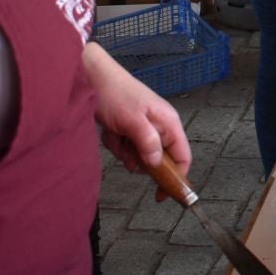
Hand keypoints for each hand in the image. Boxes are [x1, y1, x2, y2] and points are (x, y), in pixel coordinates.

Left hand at [84, 44, 190, 198]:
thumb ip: (148, 142)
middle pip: (157, 160)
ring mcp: (145, 128)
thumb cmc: (116, 95)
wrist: (92, 79)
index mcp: (169, 123)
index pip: (182, 157)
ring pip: (139, 156)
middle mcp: (160, 127)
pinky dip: (115, 144)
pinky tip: (109, 130)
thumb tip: (158, 164)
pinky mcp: (130, 130)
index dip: (177, 177)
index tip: (161, 194)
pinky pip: (126, 149)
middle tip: (126, 147)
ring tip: (115, 134)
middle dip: (138, 159)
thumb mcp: (132, 120)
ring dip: (123, 151)